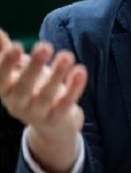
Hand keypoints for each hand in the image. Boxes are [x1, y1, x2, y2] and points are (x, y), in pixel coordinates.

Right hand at [0, 29, 86, 172]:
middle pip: (24, 86)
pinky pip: (66, 103)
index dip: (7, 63)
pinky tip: (80, 71)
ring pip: (47, 95)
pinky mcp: (58, 118)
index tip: (17, 46)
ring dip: (57, 74)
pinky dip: (73, 88)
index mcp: (5, 90)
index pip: (1, 77)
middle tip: (45, 46)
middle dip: (33, 66)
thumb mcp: (17, 73)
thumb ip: (5, 52)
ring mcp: (38, 114)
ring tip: (66, 55)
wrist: (52, 126)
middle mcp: (18, 104)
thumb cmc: (32, 90)